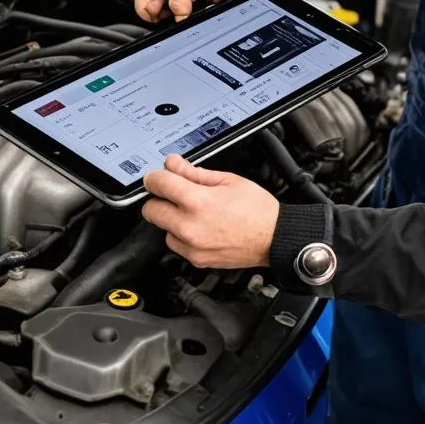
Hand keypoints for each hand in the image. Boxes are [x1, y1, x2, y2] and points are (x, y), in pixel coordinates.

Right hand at [134, 0, 277, 22]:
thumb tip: (176, 14)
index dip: (145, 5)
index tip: (153, 19)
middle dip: (159, 11)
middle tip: (168, 21)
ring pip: (170, 2)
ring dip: (173, 12)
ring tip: (181, 17)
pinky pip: (186, 4)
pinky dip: (187, 11)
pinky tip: (193, 12)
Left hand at [141, 155, 278, 269]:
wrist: (273, 238)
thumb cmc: (257, 210)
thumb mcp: (227, 180)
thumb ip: (194, 172)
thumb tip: (174, 164)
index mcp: (197, 201)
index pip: (158, 184)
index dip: (155, 176)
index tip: (157, 176)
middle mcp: (189, 226)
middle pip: (150, 209)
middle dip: (159, 198)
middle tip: (174, 193)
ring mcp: (191, 246)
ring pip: (162, 228)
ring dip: (171, 218)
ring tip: (193, 213)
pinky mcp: (196, 259)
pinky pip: (176, 244)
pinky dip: (181, 235)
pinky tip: (199, 227)